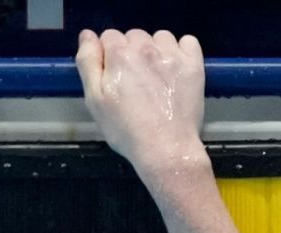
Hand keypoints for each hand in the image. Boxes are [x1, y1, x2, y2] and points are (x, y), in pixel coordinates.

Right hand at [75, 29, 205, 171]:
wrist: (166, 149)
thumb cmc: (126, 130)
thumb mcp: (94, 99)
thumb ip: (88, 62)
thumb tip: (87, 35)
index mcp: (119, 55)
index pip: (108, 36)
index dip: (109, 55)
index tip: (115, 75)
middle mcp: (146, 49)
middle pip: (134, 36)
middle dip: (132, 52)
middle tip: (136, 81)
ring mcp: (172, 56)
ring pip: (160, 37)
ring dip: (156, 49)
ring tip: (157, 76)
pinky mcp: (193, 66)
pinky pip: (189, 42)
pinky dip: (183, 50)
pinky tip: (177, 68)